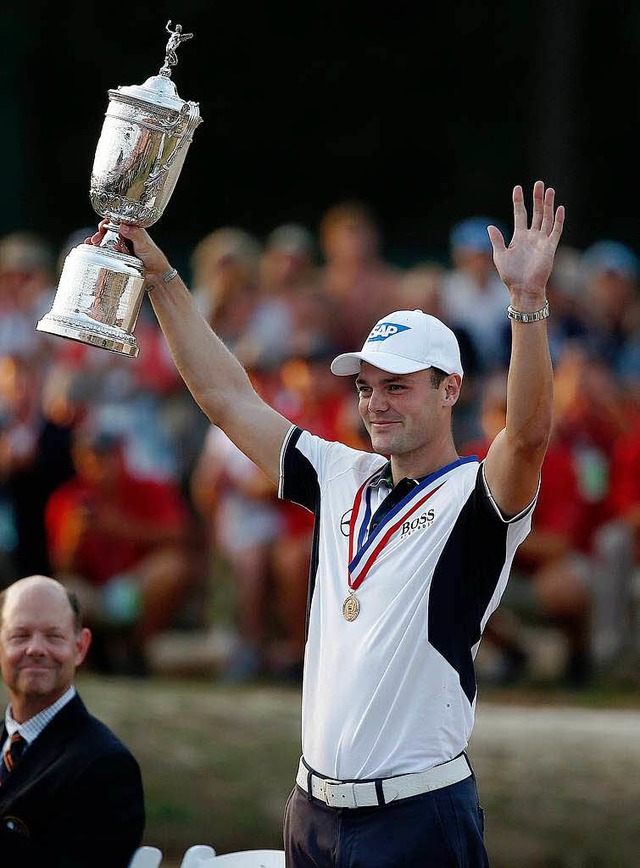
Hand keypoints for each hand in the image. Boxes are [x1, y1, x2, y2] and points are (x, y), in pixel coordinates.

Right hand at [86, 220, 170, 278]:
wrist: (157, 275)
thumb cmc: (154, 258)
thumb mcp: (144, 244)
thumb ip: (135, 235)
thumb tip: (123, 227)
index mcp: (133, 231)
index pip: (117, 222)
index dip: (107, 223)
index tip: (102, 228)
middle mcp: (126, 238)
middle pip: (108, 232)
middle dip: (100, 234)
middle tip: (95, 239)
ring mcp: (122, 248)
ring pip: (106, 242)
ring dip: (97, 243)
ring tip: (91, 245)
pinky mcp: (119, 258)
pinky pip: (107, 253)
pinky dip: (99, 252)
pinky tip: (92, 252)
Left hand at [487, 180, 564, 307]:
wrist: (523, 288)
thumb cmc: (510, 275)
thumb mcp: (500, 256)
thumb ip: (497, 240)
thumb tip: (489, 226)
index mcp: (519, 237)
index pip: (520, 214)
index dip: (518, 202)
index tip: (517, 188)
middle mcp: (531, 236)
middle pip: (536, 213)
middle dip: (537, 198)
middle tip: (539, 184)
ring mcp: (542, 241)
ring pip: (547, 218)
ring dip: (548, 205)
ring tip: (549, 190)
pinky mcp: (550, 247)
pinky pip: (556, 231)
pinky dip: (558, 220)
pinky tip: (559, 208)